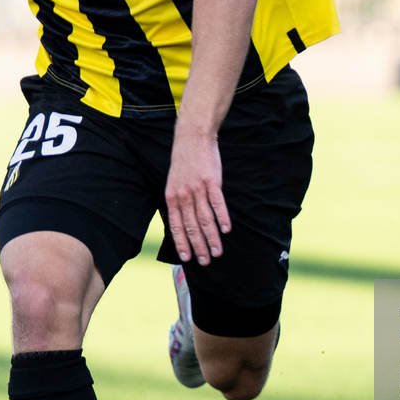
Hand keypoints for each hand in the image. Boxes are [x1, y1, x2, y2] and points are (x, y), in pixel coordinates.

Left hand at [165, 127, 229, 264]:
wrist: (192, 138)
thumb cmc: (184, 162)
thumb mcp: (174, 183)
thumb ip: (178, 202)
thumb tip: (182, 222)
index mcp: (172, 198)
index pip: (176, 226)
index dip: (182, 243)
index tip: (187, 258)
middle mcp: (183, 196)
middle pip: (192, 227)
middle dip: (199, 246)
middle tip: (206, 261)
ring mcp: (197, 189)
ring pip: (205, 219)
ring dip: (212, 238)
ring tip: (218, 251)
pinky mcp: (211, 182)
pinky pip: (217, 204)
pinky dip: (222, 218)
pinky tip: (226, 230)